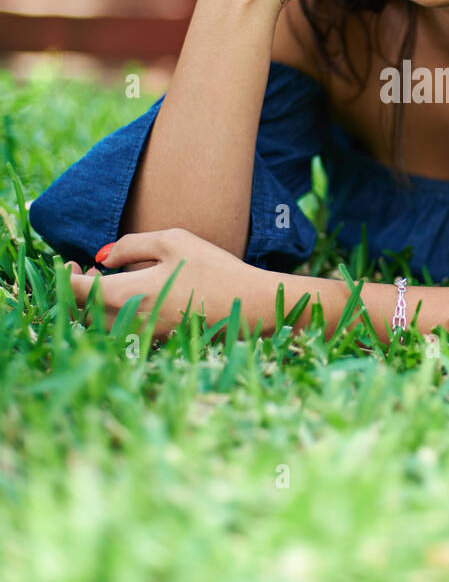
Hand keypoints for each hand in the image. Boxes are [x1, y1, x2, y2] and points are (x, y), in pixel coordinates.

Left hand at [66, 228, 264, 341]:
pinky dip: (117, 311)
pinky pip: (123, 329)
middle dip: (81, 289)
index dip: (66, 276)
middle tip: (90, 267)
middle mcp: (130, 320)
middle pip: (84, 312)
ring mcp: (144, 334)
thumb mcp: (172, 241)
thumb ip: (131, 245)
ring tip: (110, 278)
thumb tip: (104, 257)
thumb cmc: (213, 268)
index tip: (69, 261)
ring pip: (102, 324)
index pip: (78, 292)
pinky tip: (133, 292)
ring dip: (97, 302)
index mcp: (129, 293)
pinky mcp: (157, 340)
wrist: (249, 304)